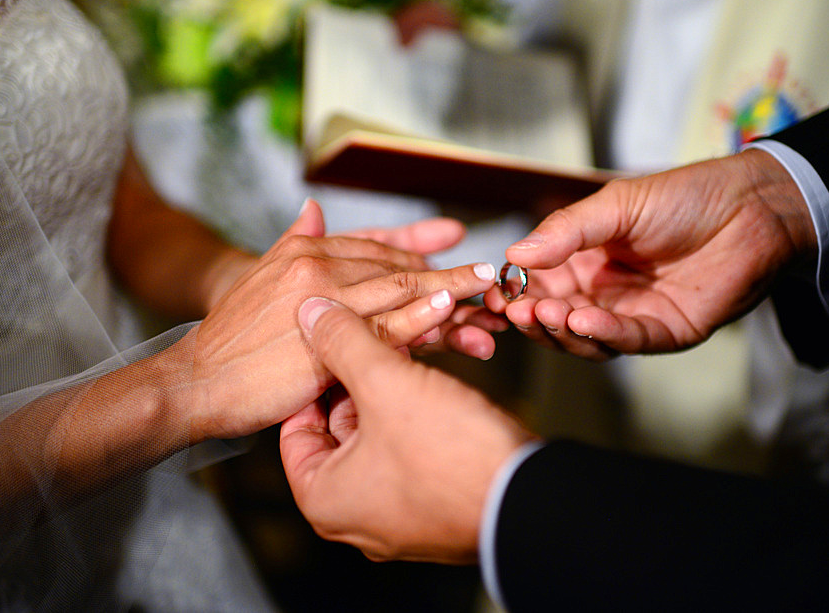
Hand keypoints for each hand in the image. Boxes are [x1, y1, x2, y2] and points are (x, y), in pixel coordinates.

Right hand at [176, 206, 499, 442]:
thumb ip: (294, 241)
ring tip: (485, 287)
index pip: (376, 248)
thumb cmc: (230, 339)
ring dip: (447, 290)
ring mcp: (323, 300)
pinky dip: (419, 317)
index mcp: (306, 251)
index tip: (452, 255)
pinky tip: (449, 310)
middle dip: (445, 271)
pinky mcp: (326, 339)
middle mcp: (317, 266)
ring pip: (398, 291)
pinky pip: (383, 327)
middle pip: (396, 266)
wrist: (195, 380)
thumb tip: (314, 209)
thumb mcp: (259, 276)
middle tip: (489, 273)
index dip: (418, 252)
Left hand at [280, 298, 533, 563]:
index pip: (295, 425)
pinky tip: (438, 377)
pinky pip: (412, 445)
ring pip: (381, 430)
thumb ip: (343, 343)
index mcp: (324, 497)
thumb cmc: (454, 457)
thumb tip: (312, 313)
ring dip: (397, 385)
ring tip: (413, 347)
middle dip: (363, 375)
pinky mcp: (433, 502)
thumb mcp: (387, 384)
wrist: (533, 498)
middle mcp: (354, 514)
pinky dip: (421, 409)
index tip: (330, 345)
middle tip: (377, 339)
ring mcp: (396, 512)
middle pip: (340, 425)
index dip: (315, 375)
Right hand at [484, 151, 816, 357]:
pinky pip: (627, 340)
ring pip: (585, 339)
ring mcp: (633, 315)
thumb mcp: (614, 205)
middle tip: (515, 309)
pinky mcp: (665, 332)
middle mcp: (604, 293)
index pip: (539, 285)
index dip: (516, 292)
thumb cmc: (685, 197)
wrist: (749, 207)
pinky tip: (582, 320)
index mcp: (585, 261)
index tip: (495, 294)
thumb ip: (566, 231)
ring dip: (561, 330)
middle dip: (533, 317)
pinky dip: (602, 334)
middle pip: (556, 319)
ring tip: (545, 313)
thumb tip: (514, 255)